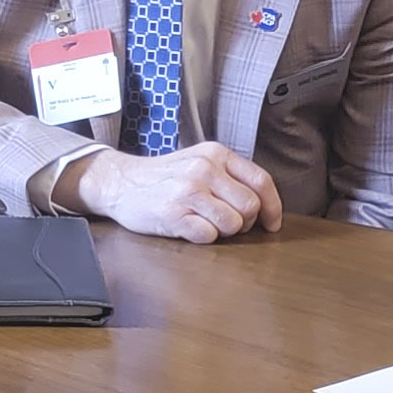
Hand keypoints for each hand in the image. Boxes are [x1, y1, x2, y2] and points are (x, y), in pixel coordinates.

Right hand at [65, 142, 283, 242]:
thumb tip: (263, 205)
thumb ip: (229, 176)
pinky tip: (189, 228)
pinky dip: (203, 238)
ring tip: (205, 224)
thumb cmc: (163, 178)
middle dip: (244, 223)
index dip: (272, 207)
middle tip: (227, 224)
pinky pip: (208, 236)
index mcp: (216, 154)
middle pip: (250, 206)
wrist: (119, 182)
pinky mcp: (174, 214)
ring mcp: (188, 191)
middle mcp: (204, 169)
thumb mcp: (198, 162)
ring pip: (233, 224)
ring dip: (224, 231)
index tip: (271, 224)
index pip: (261, 181)